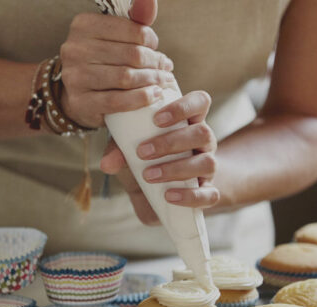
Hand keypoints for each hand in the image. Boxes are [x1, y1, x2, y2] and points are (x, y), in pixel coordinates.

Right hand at [58, 1, 174, 128]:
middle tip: (165, 69)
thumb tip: (149, 2)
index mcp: (83, 25)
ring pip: (125, 77)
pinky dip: (141, 98)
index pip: (131, 29)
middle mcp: (75, 49)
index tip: (155, 48)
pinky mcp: (80, 102)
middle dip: (155, 62)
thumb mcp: (116, 36)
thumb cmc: (103, 60)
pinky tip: (153, 95)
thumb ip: (135, 19)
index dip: (150, 39)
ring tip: (162, 81)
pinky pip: (117, 101)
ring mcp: (75, 77)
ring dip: (151, 80)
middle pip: (131, 55)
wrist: (79, 95)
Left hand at [101, 90, 219, 224]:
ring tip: (148, 176)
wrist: (161, 194)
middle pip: (203, 132)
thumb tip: (106, 164)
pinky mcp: (208, 192)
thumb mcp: (130, 153)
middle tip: (142, 152)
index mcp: (188, 122)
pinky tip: (169, 196)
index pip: (200, 102)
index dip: (183, 107)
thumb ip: (119, 152)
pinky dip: (189, 196)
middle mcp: (203, 142)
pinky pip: (210, 194)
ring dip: (176, 168)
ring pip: (208, 162)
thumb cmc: (146, 162)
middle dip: (170, 142)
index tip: (156, 119)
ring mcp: (208, 167)